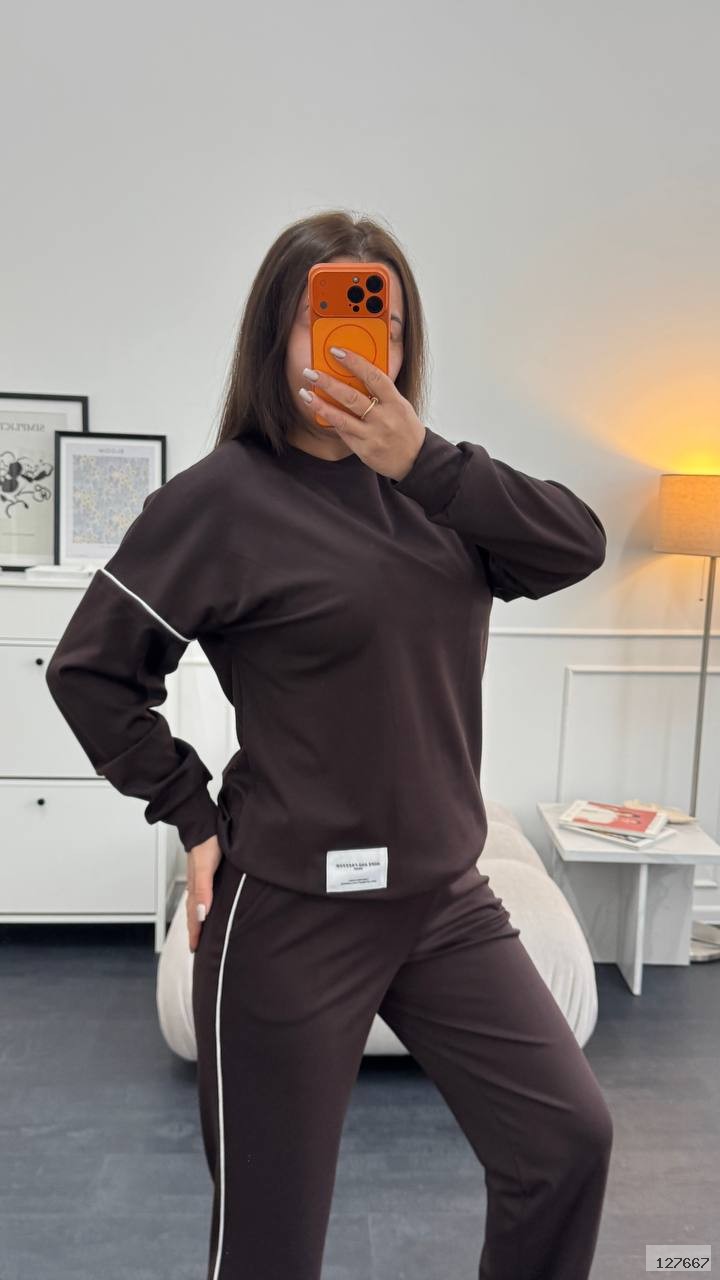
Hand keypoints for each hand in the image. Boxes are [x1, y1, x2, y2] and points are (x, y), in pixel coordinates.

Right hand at [186, 832, 222, 952]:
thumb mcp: (205, 868)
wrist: (203, 823)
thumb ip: (204, 890)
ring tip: (198, 932)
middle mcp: (195, 885)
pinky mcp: (204, 872)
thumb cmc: (206, 843)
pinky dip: (198, 906)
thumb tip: (201, 913)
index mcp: (195, 888)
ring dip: (195, 920)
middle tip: (194, 947)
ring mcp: (199, 879)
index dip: (195, 933)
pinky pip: (199, 894)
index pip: (194, 916)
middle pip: (192, 913)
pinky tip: (203, 906)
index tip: (194, 949)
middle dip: (193, 931)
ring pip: (195, 904)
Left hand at [299, 348, 426, 481]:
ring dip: (320, 405)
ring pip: (342, 418)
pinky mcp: (364, 450)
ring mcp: (373, 435)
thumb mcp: (400, 406)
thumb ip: (382, 393)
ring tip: (304, 393)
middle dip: (328, 383)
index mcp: (395, 402)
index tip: (336, 351)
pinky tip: (318, 411)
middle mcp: (384, 418)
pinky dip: (330, 421)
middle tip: (310, 372)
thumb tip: (356, 373)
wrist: (416, 460)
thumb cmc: (406, 428)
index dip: (354, 362)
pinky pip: (343, 433)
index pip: (374, 377)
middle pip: (352, 397)